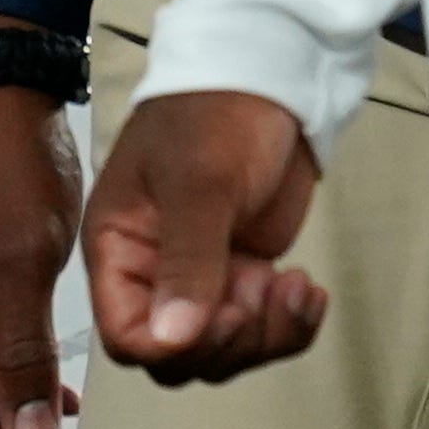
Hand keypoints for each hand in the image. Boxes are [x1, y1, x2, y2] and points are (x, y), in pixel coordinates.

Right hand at [83, 88, 329, 382]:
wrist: (273, 72)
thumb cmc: (218, 110)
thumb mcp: (200, 182)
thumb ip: (188, 260)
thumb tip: (171, 340)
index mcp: (119, 251)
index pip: (126, 337)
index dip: (172, 346)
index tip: (222, 317)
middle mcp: (152, 272)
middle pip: (178, 356)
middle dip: (229, 340)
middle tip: (264, 294)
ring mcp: (203, 274)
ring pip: (223, 348)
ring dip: (266, 335)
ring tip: (297, 287)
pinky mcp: (245, 269)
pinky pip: (262, 326)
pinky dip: (290, 325)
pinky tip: (309, 292)